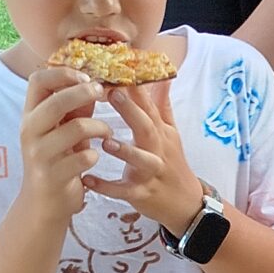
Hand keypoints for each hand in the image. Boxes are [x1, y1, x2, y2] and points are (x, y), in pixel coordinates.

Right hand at [17, 67, 104, 222]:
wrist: (44, 203)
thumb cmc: (59, 159)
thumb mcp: (64, 128)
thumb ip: (76, 106)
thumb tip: (97, 79)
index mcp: (31, 115)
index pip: (37, 80)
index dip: (63, 73)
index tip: (87, 77)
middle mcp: (30, 131)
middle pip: (56, 101)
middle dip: (84, 93)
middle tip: (103, 93)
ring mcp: (39, 154)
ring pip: (76, 128)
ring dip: (99, 127)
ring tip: (107, 133)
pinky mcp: (53, 175)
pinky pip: (84, 157)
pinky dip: (95, 154)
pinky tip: (95, 157)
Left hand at [82, 83, 205, 232]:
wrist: (185, 204)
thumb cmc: (172, 164)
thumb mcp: (171, 133)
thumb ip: (163, 105)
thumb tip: (162, 75)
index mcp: (161, 132)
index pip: (150, 105)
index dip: (137, 88)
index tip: (121, 68)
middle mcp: (158, 149)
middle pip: (147, 127)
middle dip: (130, 110)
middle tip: (111, 93)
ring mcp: (151, 172)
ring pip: (141, 160)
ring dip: (125, 151)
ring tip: (105, 141)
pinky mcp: (142, 194)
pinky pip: (124, 191)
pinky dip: (106, 187)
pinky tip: (87, 180)